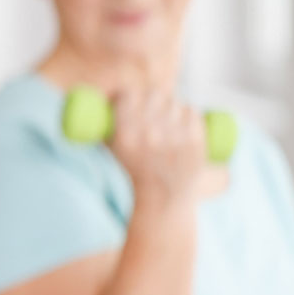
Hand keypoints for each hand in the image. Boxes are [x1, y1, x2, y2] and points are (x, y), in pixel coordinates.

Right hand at [107, 87, 208, 207]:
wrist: (163, 200)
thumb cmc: (133, 175)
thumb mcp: (112, 153)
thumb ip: (104, 130)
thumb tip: (98, 105)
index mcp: (126, 136)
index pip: (128, 95)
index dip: (127, 94)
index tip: (127, 98)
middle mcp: (150, 134)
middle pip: (153, 95)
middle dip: (150, 98)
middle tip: (149, 105)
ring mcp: (175, 137)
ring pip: (174, 102)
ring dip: (169, 105)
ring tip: (166, 116)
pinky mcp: (195, 141)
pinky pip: (192, 110)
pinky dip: (186, 112)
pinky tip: (182, 118)